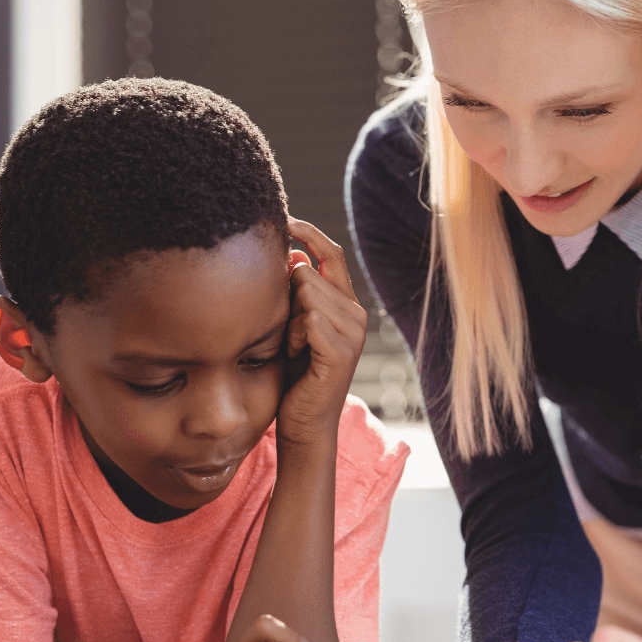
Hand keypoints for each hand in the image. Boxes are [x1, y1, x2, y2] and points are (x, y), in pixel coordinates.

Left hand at [279, 218, 367, 448]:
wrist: (303, 422)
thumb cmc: (294, 375)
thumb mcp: (292, 325)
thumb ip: (296, 292)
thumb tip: (292, 253)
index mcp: (346, 304)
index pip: (331, 253)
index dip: (308, 232)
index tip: (285, 219)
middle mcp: (356, 313)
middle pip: (307, 271)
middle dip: (286, 298)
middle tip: (288, 335)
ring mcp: (353, 332)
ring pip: (305, 292)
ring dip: (288, 320)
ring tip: (293, 348)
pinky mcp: (342, 350)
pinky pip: (308, 318)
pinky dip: (293, 336)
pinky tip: (296, 357)